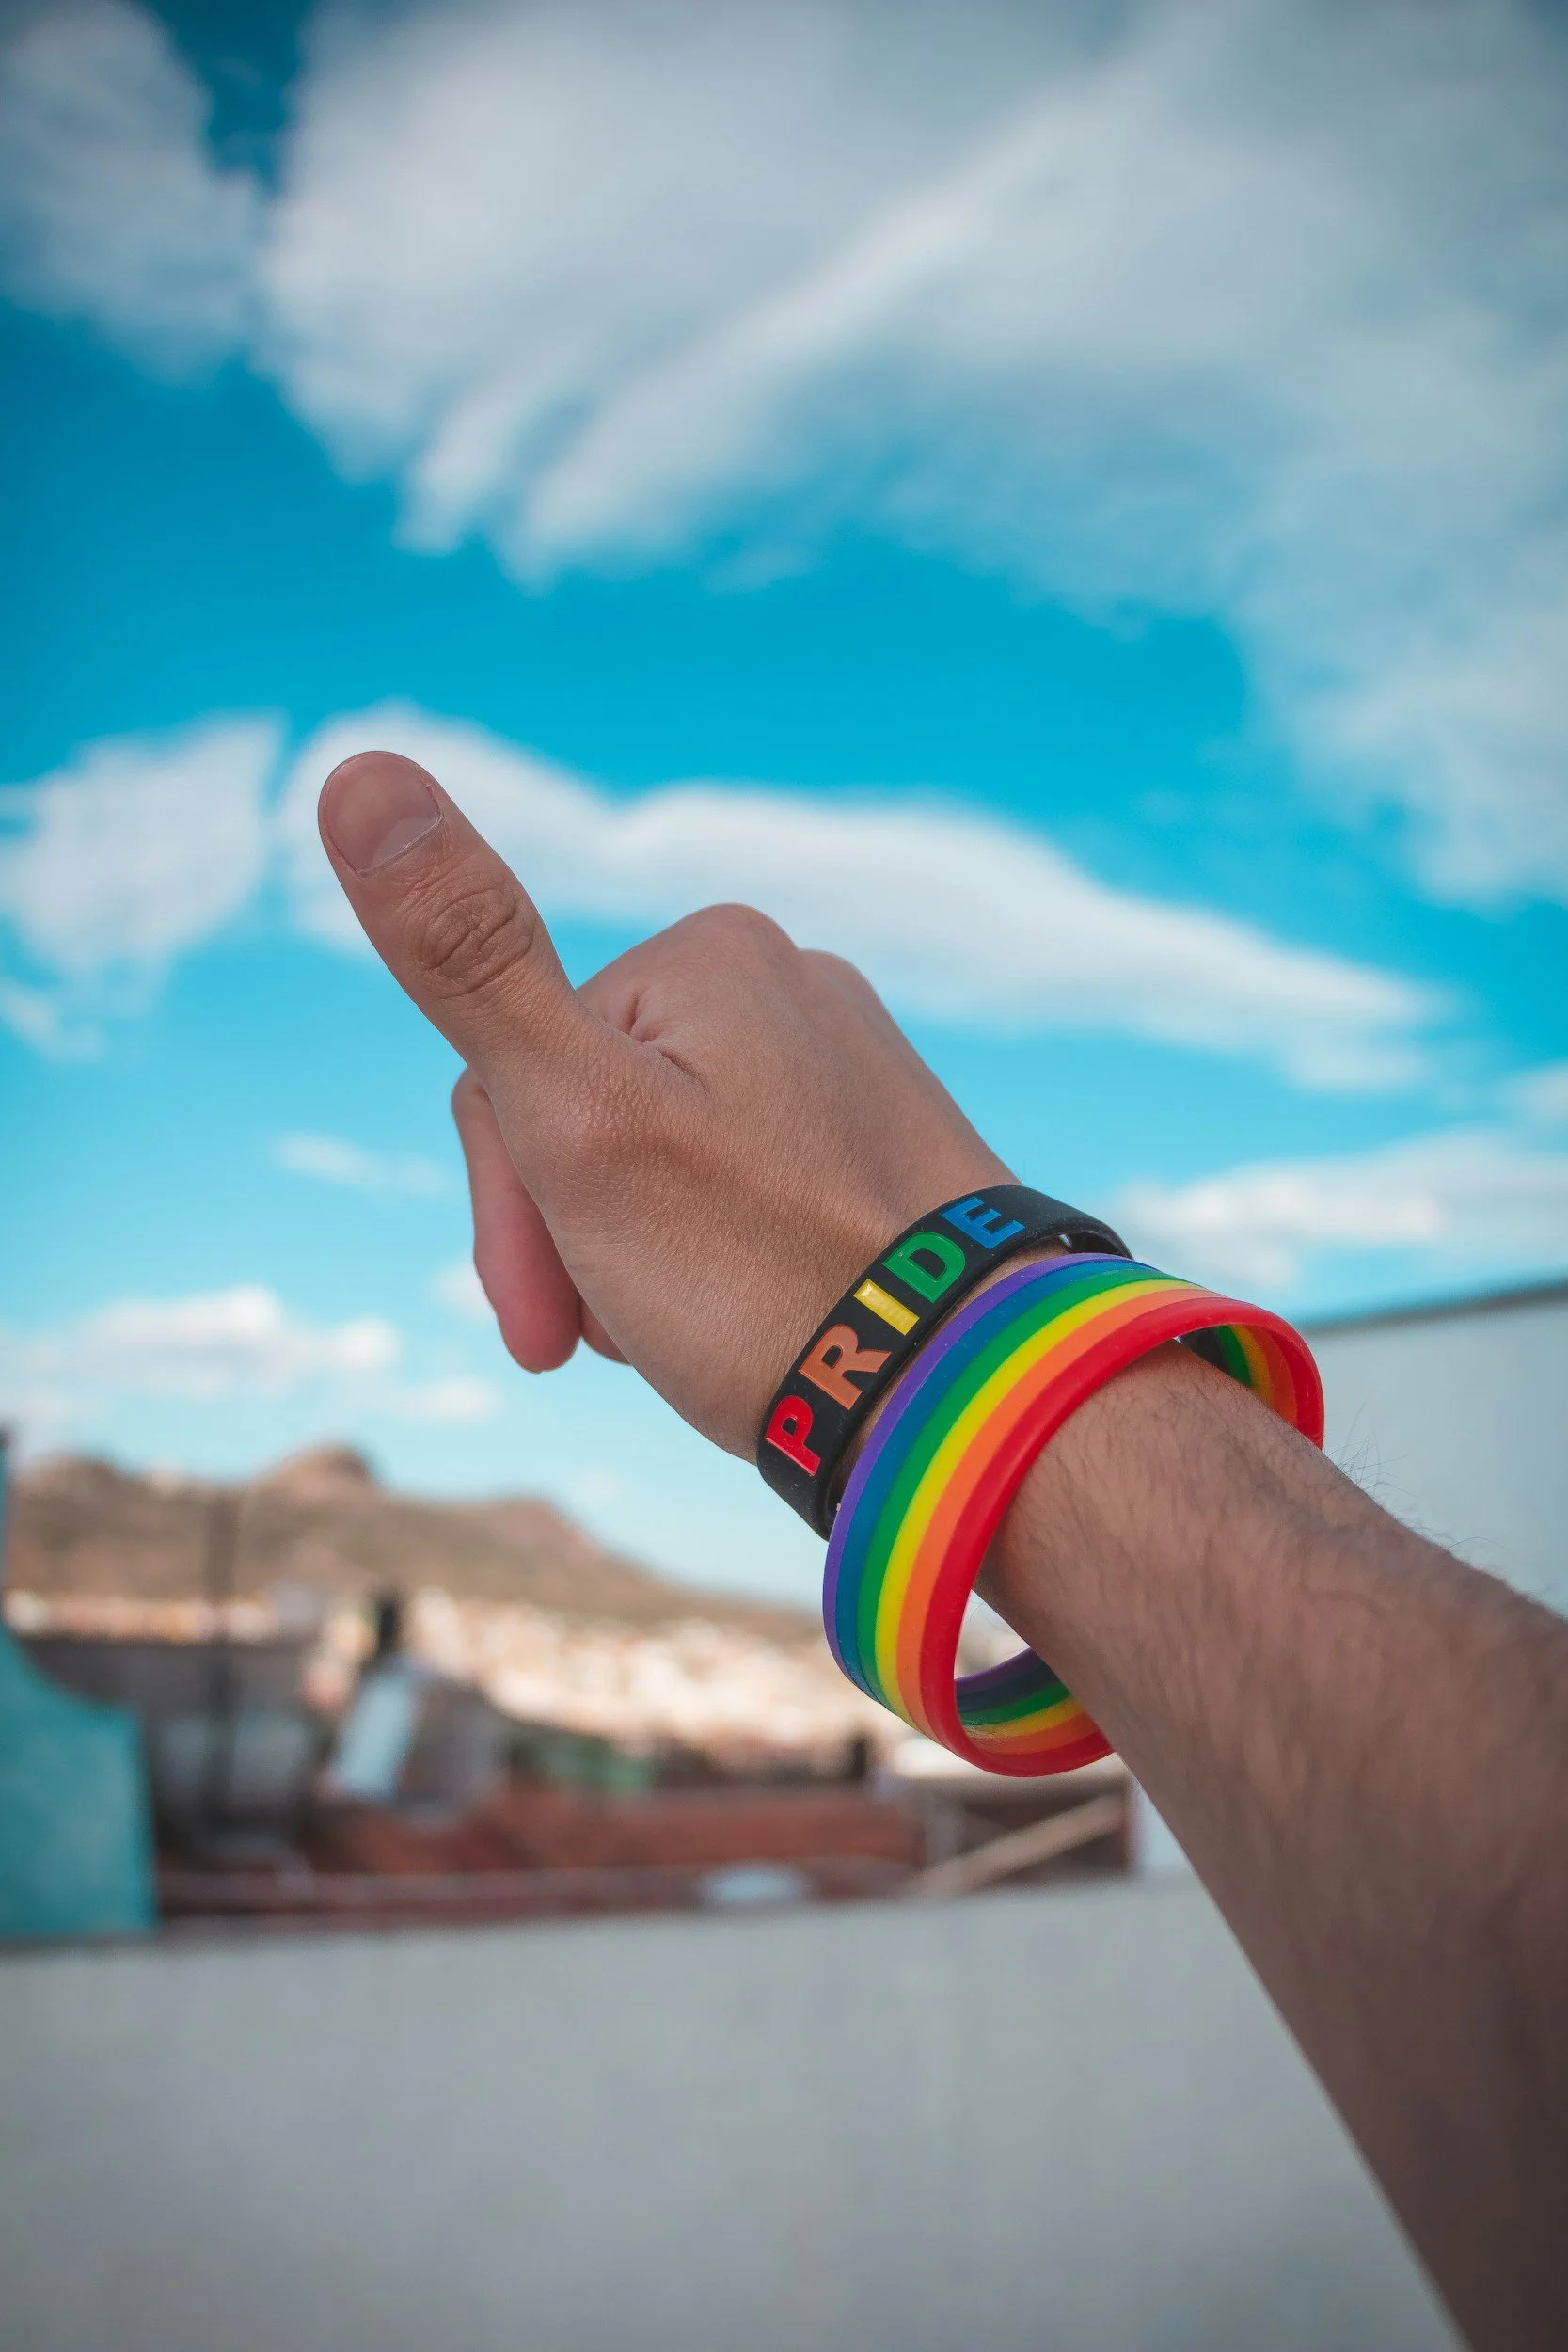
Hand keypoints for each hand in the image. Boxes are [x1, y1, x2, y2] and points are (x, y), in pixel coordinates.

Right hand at [319, 749, 1009, 1455]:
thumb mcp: (575, 1122)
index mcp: (707, 951)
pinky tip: (754, 1325)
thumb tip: (355, 773)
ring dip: (642, 1262)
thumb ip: (467, 957)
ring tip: (704, 1338)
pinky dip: (723, 1266)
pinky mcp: (882, 1145)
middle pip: (591, 1110)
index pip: (515, 1072)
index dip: (512, 1216)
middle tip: (622, 1341)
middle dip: (578, 1241)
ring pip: (662, 1160)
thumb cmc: (759, 1274)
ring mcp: (846, 1065)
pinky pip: (747, 1193)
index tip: (548, 1331)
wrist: (961, 1399)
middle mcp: (789, 981)